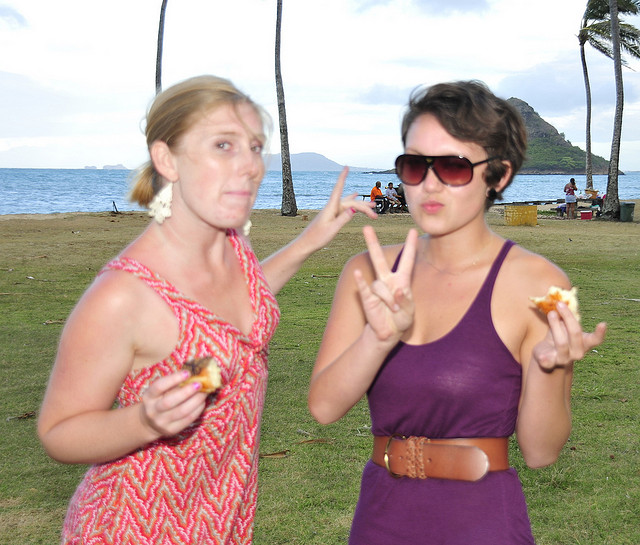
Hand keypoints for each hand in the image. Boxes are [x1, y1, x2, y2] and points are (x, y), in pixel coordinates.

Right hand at [139, 370, 207, 438]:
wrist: (150, 423)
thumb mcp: (161, 390)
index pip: (159, 387)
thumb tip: (195, 371)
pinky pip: (188, 419)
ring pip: (181, 412)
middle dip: (187, 392)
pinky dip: (198, 409)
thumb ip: (175, 381)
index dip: (173, 379)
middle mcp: (153, 410)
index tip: (187, 373)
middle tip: (199, 384)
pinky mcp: (171, 430)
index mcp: (149, 396)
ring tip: (204, 392)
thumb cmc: (160, 399)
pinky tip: (202, 402)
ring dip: (196, 400)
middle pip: (169, 401)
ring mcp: (161, 422)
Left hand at [300, 167, 377, 251]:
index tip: (346, 167)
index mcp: (331, 207)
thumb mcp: (332, 229)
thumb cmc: (317, 238)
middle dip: (364, 206)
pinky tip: (355, 196)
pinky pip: (345, 206)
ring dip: (361, 205)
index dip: (343, 177)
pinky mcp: (332, 215)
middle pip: (350, 202)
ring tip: (373, 205)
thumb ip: (343, 219)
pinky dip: (352, 202)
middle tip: (375, 215)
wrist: (306, 244)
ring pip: (349, 204)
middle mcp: (332, 207)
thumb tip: (354, 208)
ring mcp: (332, 211)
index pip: (338, 189)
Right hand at [354, 226, 417, 342]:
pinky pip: (364, 287)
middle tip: (366, 227)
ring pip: (379, 285)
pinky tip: (358, 273)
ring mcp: (376, 288)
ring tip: (392, 310)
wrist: (388, 333)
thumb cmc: (401, 319)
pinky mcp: (367, 297)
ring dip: (388, 299)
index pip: (407, 260)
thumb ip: (404, 301)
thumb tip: (397, 290)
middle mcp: (388, 280)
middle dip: (372, 243)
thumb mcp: (409, 312)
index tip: (413, 230)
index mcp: (402, 281)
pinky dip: (361, 281)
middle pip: (379, 259)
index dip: (410, 246)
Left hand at [533, 302, 606, 370]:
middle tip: (560, 304)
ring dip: (555, 325)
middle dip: (568, 318)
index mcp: (584, 343)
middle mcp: (577, 353)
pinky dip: (545, 359)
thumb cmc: (558, 336)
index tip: (602, 324)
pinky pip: (547, 362)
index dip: (600, 333)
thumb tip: (562, 298)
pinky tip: (542, 357)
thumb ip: (564, 316)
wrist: (546, 355)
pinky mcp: (549, 363)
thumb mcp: (563, 326)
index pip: (595, 340)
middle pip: (575, 334)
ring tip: (551, 313)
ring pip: (561, 343)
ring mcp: (564, 359)